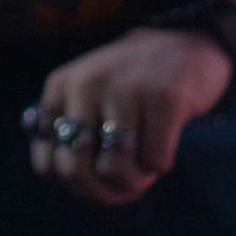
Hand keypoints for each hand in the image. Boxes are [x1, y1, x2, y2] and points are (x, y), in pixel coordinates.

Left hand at [32, 25, 232, 205]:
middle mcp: (86, 84)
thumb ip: (74, 136)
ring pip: (114, 169)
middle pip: (75, 170)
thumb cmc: (135, 84)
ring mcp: (125, 89)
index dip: (75, 186)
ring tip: (146, 167)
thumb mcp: (90, 97)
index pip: (47, 163)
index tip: (98, 181)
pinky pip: (154, 161)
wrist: (188, 43)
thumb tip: (80, 190)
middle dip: (104, 192)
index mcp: (61, 86)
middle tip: (126, 185)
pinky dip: (161, 164)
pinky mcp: (164, 98)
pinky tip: (166, 146)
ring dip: (134, 181)